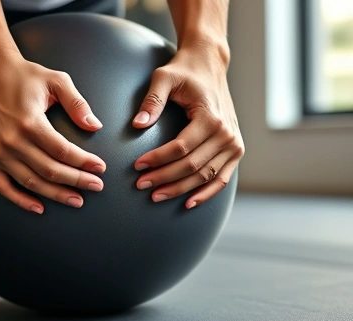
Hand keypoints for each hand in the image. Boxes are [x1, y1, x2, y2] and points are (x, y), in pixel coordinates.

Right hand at [0, 52, 105, 213]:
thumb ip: (77, 103)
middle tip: (96, 186)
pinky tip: (39, 207)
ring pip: (31, 182)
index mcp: (29, 122)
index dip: (84, 162)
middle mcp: (10, 140)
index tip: (100, 169)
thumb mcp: (56, 80)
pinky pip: (3, 186)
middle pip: (50, 170)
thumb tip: (95, 126)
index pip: (63, 151)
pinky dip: (20, 200)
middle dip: (77, 181)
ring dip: (56, 194)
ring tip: (77, 200)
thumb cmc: (24, 75)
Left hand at [132, 46, 243, 208]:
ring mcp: (234, 143)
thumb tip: (137, 125)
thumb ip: (152, 101)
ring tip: (155, 196)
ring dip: (180, 189)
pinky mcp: (235, 150)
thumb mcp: (163, 78)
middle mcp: (226, 133)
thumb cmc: (184, 71)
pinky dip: (206, 193)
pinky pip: (221, 178)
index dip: (158, 159)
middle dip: (164, 178)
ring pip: (205, 176)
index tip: (137, 166)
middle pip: (192, 166)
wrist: (209, 65)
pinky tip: (188, 203)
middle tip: (140, 185)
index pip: (181, 148)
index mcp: (210, 117)